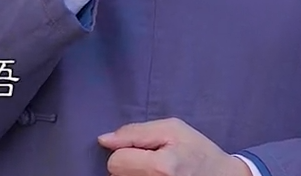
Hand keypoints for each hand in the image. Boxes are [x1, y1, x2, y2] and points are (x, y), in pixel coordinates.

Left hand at [98, 118, 251, 175]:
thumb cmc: (197, 150)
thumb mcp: (171, 128)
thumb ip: (135, 132)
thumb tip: (104, 140)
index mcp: (160, 168)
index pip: (116, 161)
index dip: (127, 150)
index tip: (145, 148)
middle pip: (116, 175)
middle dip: (129, 164)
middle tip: (153, 159)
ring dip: (133, 175)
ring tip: (156, 171)